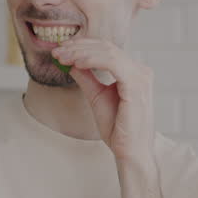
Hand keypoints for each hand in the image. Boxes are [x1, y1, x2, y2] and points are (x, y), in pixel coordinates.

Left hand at [52, 39, 153, 163]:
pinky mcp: (136, 85)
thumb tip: (71, 62)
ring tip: (62, 57)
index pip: (106, 49)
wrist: (130, 151)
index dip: (82, 46)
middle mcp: (140, 71)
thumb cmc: (118, 129)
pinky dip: (92, 60)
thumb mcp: (97, 97)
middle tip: (57, 52)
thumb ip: (87, 78)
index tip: (60, 51)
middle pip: (106, 47)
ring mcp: (141, 77)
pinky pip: (112, 63)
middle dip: (78, 47)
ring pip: (108, 52)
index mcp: (134, 72)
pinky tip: (77, 63)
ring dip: (81, 52)